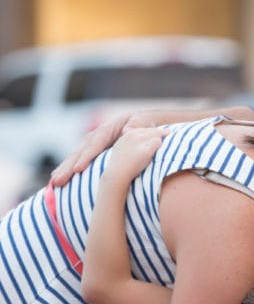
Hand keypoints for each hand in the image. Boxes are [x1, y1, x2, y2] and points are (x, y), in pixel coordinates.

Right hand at [51, 110, 167, 184]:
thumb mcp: (145, 121)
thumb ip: (138, 125)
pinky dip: (72, 170)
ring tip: (55, 182)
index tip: (79, 169)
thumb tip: (127, 131)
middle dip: (68, 166)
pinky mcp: (96, 152)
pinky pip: (82, 160)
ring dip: (66, 169)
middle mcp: (98, 136)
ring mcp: (95, 144)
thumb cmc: (147, 124)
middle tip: (57, 180)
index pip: (96, 143)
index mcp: (109, 128)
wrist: (147, 124)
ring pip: (77, 156)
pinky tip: (64, 181)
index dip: (87, 156)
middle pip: (80, 150)